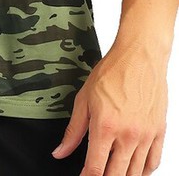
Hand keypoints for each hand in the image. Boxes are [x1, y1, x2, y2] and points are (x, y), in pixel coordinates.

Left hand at [51, 42, 167, 174]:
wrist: (139, 56)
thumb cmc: (111, 72)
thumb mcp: (84, 99)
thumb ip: (73, 130)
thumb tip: (60, 152)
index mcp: (106, 127)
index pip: (95, 169)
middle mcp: (128, 136)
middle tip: (96, 175)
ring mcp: (146, 136)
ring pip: (136, 173)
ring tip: (112, 172)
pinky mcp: (159, 132)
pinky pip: (153, 162)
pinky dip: (143, 171)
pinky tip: (134, 169)